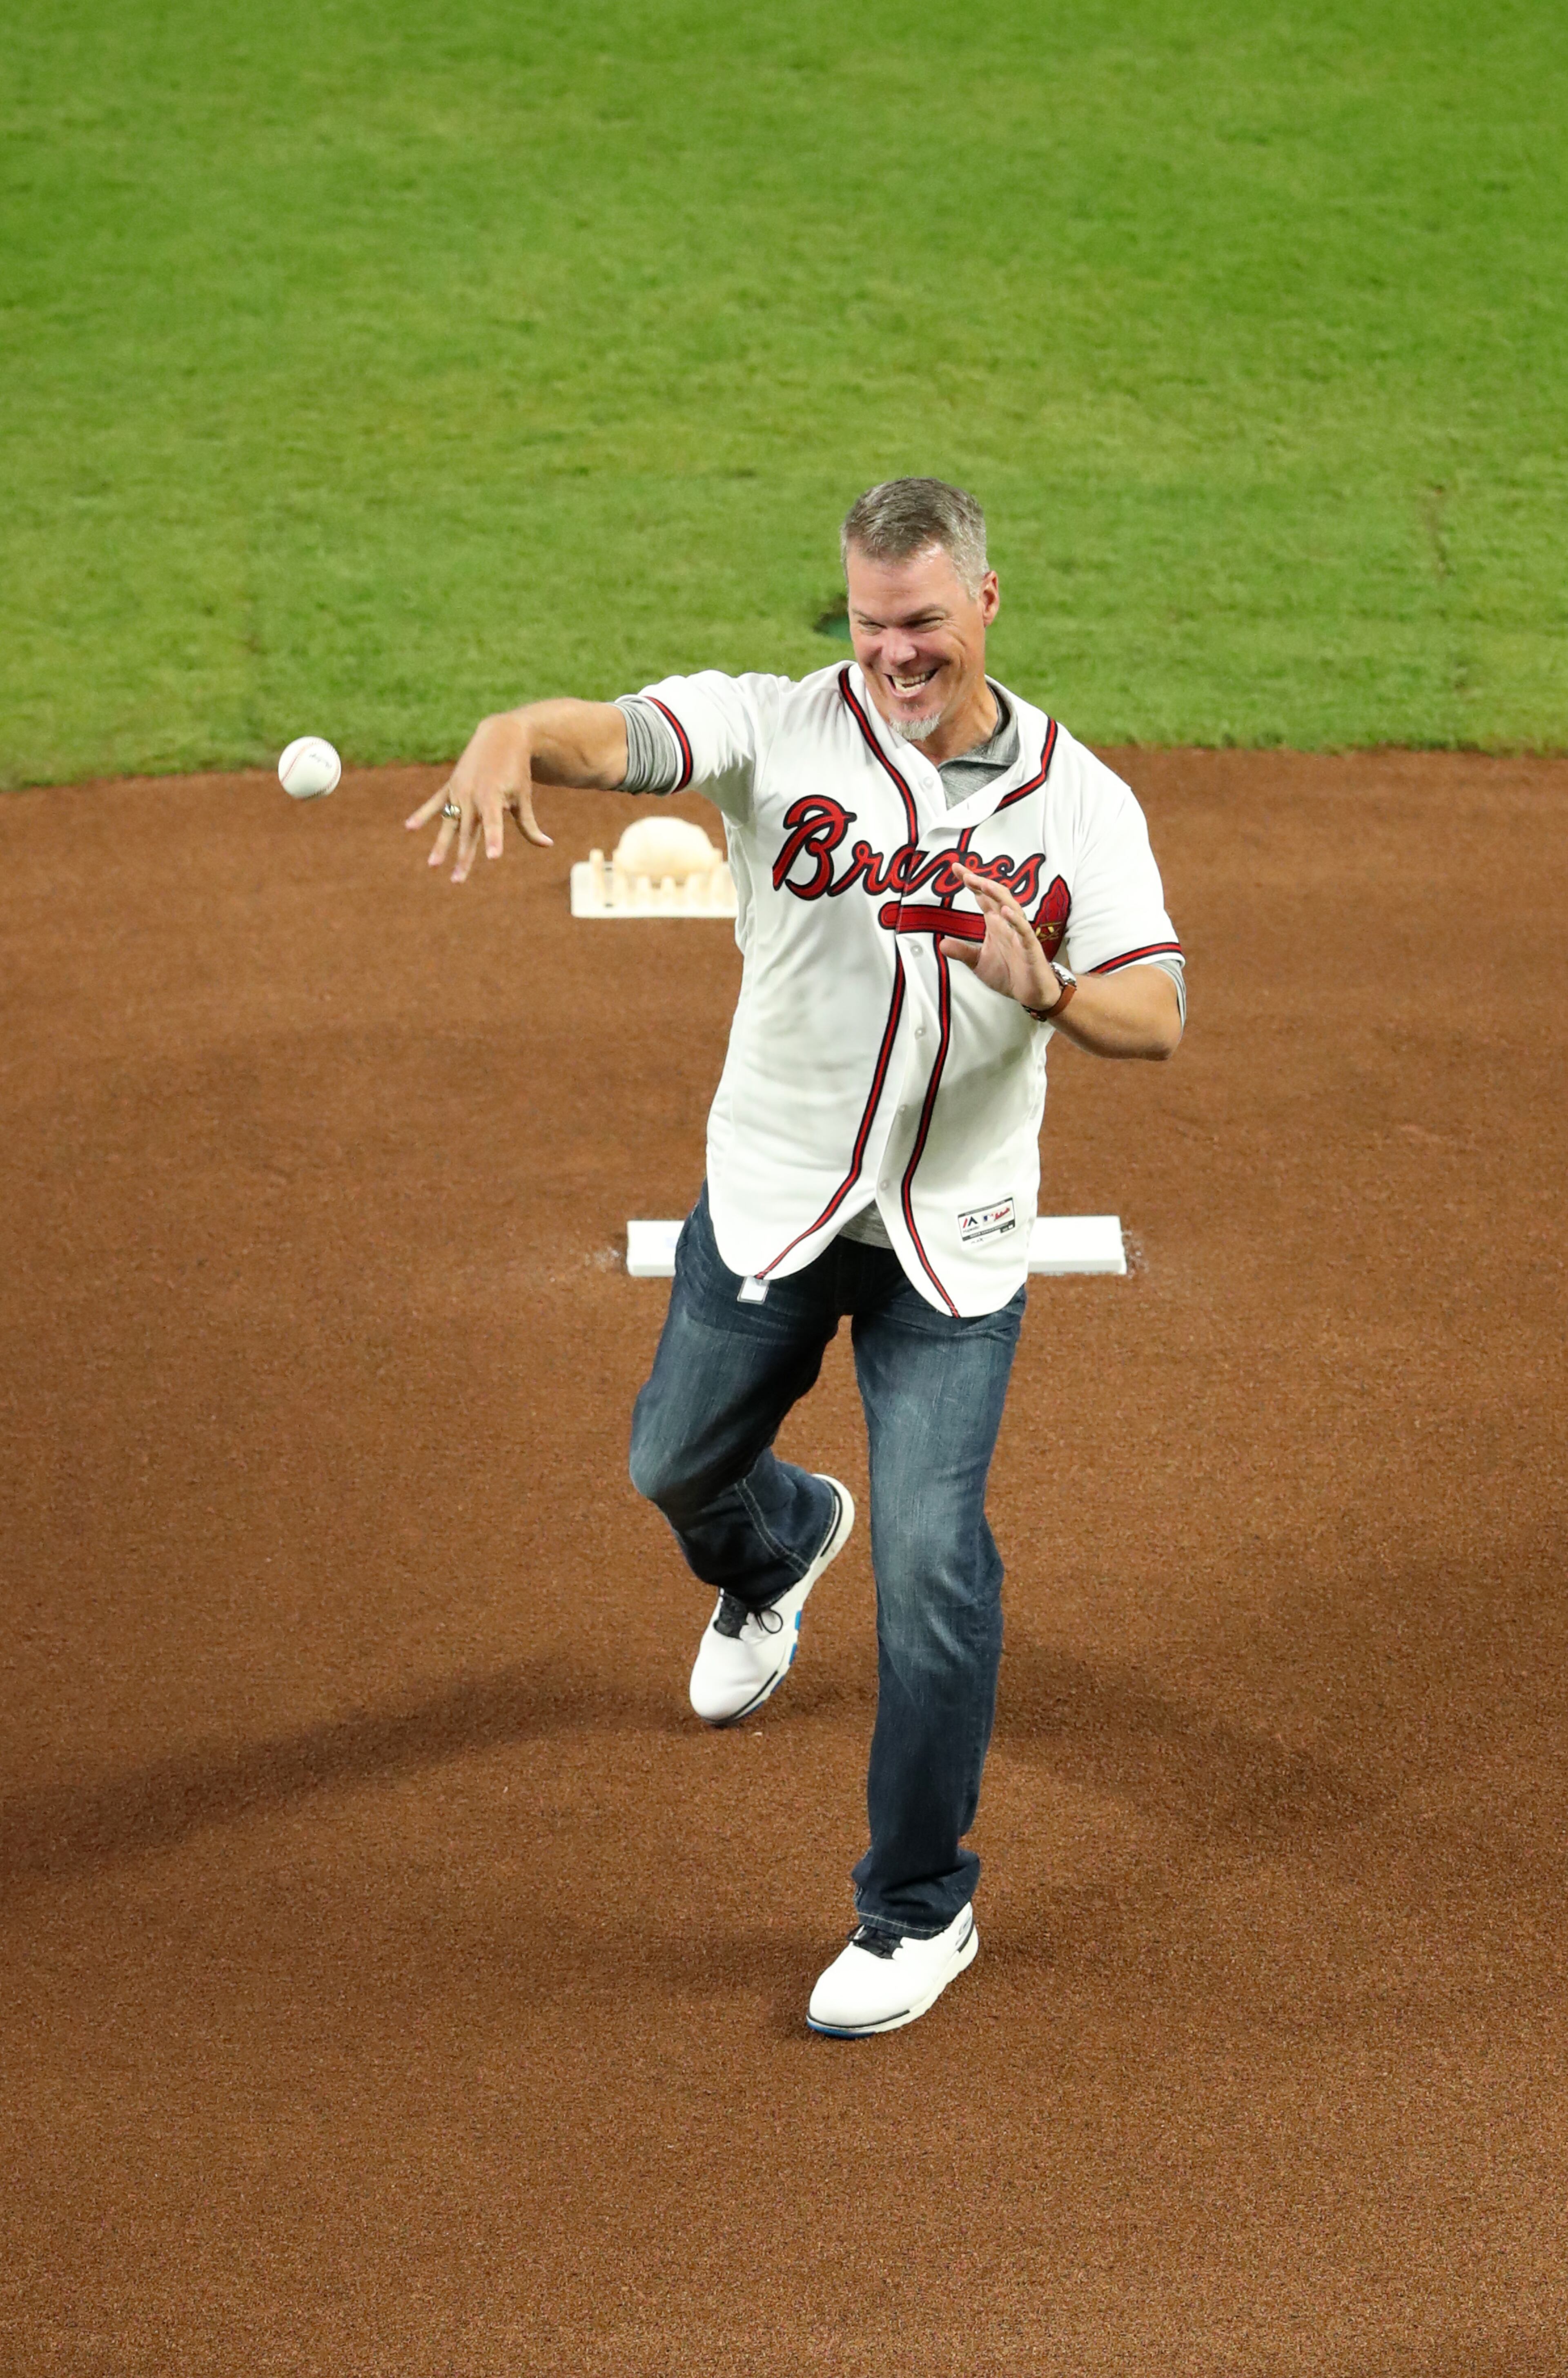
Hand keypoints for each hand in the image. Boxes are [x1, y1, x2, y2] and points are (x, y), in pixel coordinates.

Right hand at [404, 712, 552, 881]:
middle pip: (467, 832)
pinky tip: (409, 827)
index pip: (494, 823)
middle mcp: (473, 795)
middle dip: (463, 856)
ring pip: (449, 822)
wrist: (502, 736)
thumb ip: (529, 824)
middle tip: (458, 880)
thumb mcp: (523, 797)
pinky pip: (435, 802)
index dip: (493, 839)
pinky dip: (422, 814)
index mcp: (494, 797)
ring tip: (433, 865)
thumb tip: (547, 845)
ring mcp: (459, 790)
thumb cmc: (517, 771)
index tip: (493, 857)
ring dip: (441, 845)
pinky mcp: (451, 785)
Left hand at [939, 865, 1058, 1011]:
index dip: (971, 882)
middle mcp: (1008, 923)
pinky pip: (1023, 930)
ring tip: (982, 883)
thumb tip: (941, 944)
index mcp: (996, 924)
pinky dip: (1015, 920)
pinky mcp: (1030, 947)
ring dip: (997, 895)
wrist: (1032, 993)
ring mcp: (1020, 933)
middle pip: (996, 896)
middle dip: (981, 882)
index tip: (956, 868)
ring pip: (1011, 907)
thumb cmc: (1009, 974)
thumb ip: (962, 952)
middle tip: (964, 873)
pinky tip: (1005, 912)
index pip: (983, 897)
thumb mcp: (979, 963)